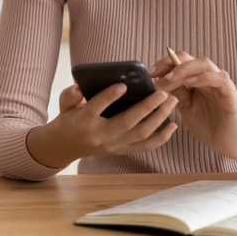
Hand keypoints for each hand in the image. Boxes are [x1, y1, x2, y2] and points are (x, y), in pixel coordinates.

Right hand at [25, 84, 177, 168]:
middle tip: (162, 92)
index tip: (122, 85)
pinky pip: (145, 146)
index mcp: (83, 122)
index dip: (108, 97)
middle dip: (147, 107)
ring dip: (159, 118)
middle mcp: (100, 136)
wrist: (67, 146)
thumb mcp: (63, 105)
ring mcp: (114, 145)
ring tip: (171, 101)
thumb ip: (70, 95)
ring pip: (140, 134)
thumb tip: (80, 87)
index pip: (95, 109)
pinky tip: (173, 125)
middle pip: (126, 123)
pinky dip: (161, 137)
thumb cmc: (69, 119)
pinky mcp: (122, 150)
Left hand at [150, 51, 236, 160]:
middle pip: (191, 59)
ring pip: (204, 64)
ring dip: (185, 69)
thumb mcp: (185, 107)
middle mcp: (209, 77)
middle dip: (171, 63)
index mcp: (197, 79)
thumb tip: (157, 80)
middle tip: (156, 74)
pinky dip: (205, 77)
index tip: (150, 73)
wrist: (227, 144)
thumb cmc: (207, 125)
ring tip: (170, 79)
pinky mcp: (231, 94)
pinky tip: (192, 83)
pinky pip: (220, 79)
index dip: (165, 63)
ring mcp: (221, 84)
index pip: (181, 61)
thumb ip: (176, 92)